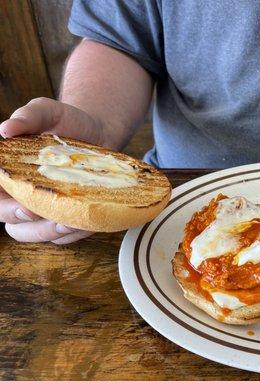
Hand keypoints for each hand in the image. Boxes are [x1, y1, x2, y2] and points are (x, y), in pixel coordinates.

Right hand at [0, 97, 100, 243]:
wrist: (96, 132)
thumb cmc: (65, 121)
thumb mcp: (46, 111)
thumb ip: (27, 117)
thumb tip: (6, 129)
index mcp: (5, 173)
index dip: (5, 206)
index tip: (26, 206)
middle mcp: (17, 194)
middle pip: (12, 223)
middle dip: (32, 225)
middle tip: (54, 219)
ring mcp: (40, 209)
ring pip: (35, 234)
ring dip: (52, 234)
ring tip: (72, 224)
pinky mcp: (63, 216)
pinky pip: (63, 236)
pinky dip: (75, 233)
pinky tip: (89, 224)